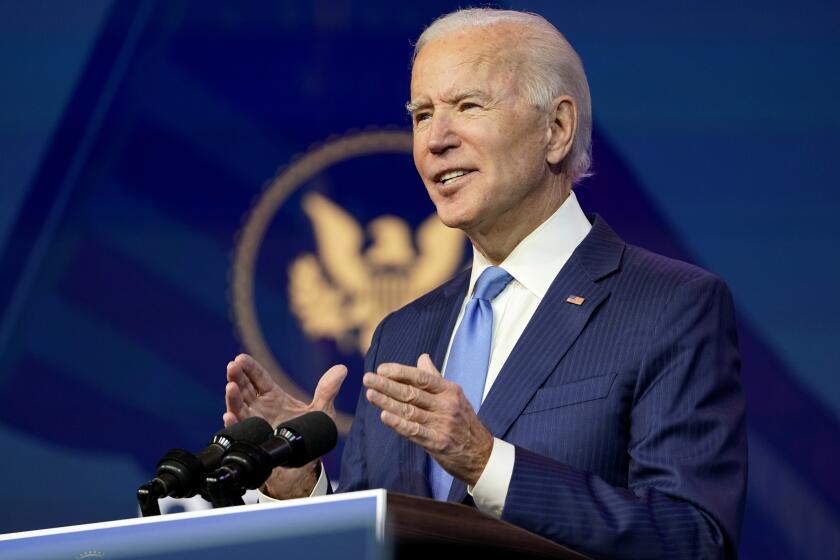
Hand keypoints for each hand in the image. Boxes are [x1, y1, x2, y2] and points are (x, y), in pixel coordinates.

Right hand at [224, 353, 347, 497]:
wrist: (303, 465)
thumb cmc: (309, 435)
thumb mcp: (321, 410)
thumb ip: (328, 390)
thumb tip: (342, 369)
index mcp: (273, 396)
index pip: (258, 377)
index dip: (250, 367)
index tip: (240, 358)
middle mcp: (259, 408)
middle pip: (244, 388)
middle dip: (236, 377)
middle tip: (232, 367)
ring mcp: (254, 424)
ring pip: (238, 407)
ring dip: (232, 397)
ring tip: (230, 387)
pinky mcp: (252, 441)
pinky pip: (239, 432)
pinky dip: (232, 423)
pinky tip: (229, 416)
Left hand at [363, 353, 493, 485]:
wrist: (480, 453)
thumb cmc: (463, 421)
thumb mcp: (454, 396)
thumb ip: (435, 377)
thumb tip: (422, 358)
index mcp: (449, 390)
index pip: (421, 378)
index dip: (400, 372)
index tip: (381, 369)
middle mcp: (447, 405)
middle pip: (412, 393)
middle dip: (387, 385)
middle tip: (368, 378)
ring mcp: (442, 424)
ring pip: (410, 411)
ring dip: (387, 402)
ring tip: (370, 394)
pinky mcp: (438, 442)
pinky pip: (414, 431)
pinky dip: (398, 424)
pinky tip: (384, 416)